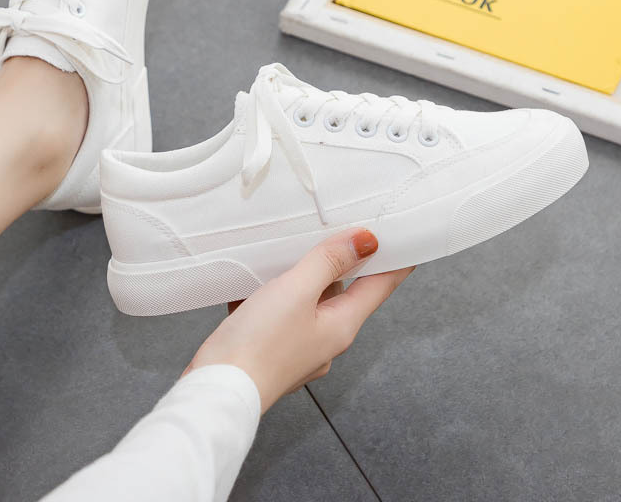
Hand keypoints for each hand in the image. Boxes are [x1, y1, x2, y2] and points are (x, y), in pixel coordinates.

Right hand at [182, 228, 414, 412]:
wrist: (215, 392)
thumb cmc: (257, 343)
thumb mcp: (296, 290)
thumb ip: (330, 261)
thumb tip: (367, 241)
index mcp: (341, 325)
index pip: (379, 286)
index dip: (394, 260)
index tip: (405, 237)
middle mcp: (326, 339)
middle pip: (344, 291)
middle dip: (342, 261)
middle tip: (341, 228)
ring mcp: (299, 347)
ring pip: (309, 301)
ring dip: (301, 277)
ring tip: (289, 249)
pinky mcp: (273, 350)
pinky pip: (282, 313)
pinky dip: (272, 294)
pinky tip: (254, 282)